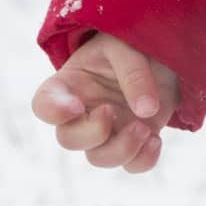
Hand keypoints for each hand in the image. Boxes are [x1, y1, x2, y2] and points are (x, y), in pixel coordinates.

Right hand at [30, 30, 182, 173]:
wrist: (162, 52)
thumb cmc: (133, 41)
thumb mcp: (128, 45)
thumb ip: (133, 73)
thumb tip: (146, 112)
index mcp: (70, 84)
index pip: (43, 104)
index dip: (53, 112)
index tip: (76, 106)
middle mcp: (83, 111)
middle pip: (69, 139)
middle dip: (92, 133)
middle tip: (111, 112)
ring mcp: (108, 129)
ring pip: (99, 157)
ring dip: (121, 149)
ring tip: (143, 129)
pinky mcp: (133, 140)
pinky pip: (131, 164)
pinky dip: (143, 159)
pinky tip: (154, 139)